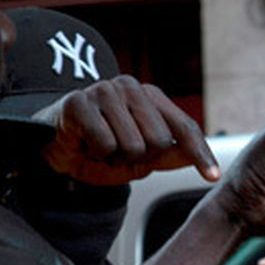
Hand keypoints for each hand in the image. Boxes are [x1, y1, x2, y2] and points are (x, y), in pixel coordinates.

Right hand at [37, 75, 219, 185]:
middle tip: (117, 151)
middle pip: (159, 141)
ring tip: (101, 147)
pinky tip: (85, 144)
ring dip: (115, 157)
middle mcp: (131, 88)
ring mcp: (104, 91)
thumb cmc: (98, 148)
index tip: (212, 177)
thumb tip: (198, 158)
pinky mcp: (78, 101)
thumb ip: (170, 154)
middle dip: (139, 157)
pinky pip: (105, 143)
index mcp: (151, 97)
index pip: (184, 126)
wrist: (53, 147)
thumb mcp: (141, 156)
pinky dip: (96, 153)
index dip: (199, 153)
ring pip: (132, 145)